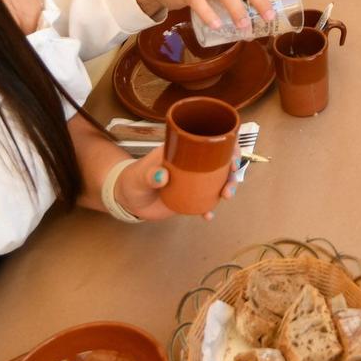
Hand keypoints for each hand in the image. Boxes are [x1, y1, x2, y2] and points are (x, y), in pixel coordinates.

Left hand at [108, 144, 243, 221]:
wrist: (128, 199)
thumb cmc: (132, 179)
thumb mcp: (139, 176)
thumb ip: (149, 175)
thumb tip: (162, 176)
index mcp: (183, 151)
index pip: (209, 143)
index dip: (226, 148)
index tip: (231, 159)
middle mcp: (192, 164)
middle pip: (220, 163)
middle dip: (232, 171)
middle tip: (230, 183)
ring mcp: (193, 182)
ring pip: (218, 182)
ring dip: (228, 187)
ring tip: (226, 196)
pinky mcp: (190, 198)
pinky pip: (205, 202)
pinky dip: (209, 209)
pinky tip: (208, 216)